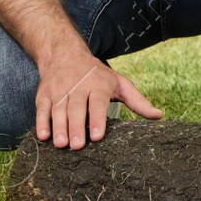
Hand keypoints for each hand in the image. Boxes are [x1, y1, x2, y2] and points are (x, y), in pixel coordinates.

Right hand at [35, 47, 162, 148]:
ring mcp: (60, 90)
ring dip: (59, 127)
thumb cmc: (97, 74)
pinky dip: (41, 122)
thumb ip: (138, 101)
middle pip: (76, 108)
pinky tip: (43, 136)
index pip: (98, 102)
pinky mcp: (45, 94)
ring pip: (59, 110)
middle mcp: (78, 86)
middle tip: (77, 146)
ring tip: (61, 144)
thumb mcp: (120, 83)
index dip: (97, 119)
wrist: (65, 54)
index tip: (97, 136)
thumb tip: (159, 116)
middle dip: (76, 127)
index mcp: (98, 84)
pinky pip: (42, 108)